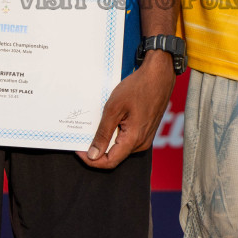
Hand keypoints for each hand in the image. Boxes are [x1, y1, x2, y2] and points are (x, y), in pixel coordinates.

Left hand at [79, 52, 174, 168]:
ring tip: (95, 125)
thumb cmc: (138, 88)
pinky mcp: (145, 131)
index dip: (91, 160)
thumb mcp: (114, 109)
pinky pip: (127, 139)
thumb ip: (103, 134)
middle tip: (82, 135)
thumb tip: (93, 155)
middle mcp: (141, 143)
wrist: (159, 75)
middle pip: (114, 156)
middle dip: (96, 149)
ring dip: (106, 140)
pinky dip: (115, 134)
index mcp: (134, 140)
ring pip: (120, 147)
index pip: (109, 162)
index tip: (78, 149)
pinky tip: (109, 121)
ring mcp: (145, 138)